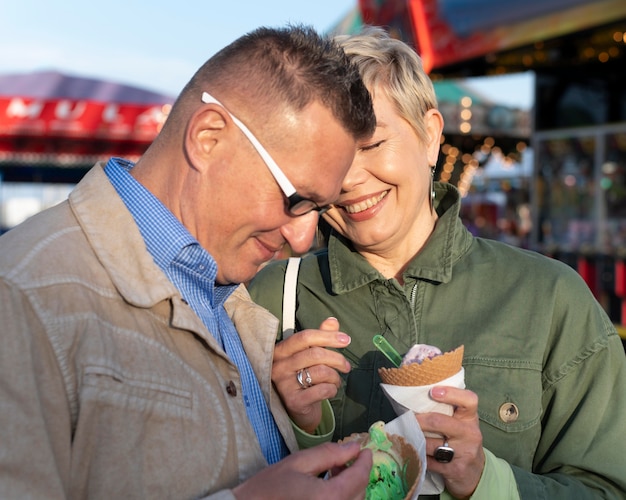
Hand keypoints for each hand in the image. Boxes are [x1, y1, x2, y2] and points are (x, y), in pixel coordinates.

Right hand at [232, 441, 371, 499]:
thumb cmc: (267, 488)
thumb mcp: (298, 463)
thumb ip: (329, 454)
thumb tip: (354, 448)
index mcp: (329, 497)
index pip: (359, 477)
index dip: (365, 462)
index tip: (365, 450)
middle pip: (359, 493)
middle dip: (356, 474)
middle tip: (344, 459)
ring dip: (350, 488)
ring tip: (333, 473)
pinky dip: (342, 498)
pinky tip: (328, 488)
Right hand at [272, 317, 351, 432]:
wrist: (298, 410)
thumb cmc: (304, 377)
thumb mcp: (311, 355)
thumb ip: (320, 337)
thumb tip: (332, 321)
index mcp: (281, 350)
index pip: (305, 337)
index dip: (328, 336)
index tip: (346, 339)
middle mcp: (278, 366)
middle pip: (315, 354)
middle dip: (337, 359)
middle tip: (346, 366)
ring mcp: (284, 384)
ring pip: (321, 372)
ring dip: (335, 377)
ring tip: (335, 381)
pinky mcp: (293, 401)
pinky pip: (323, 390)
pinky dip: (333, 390)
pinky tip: (330, 391)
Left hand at [416, 387, 484, 498]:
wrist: (476, 472)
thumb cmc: (462, 440)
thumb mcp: (462, 422)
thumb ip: (448, 409)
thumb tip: (417, 395)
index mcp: (470, 418)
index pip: (469, 400)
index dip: (450, 393)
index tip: (432, 391)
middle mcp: (470, 434)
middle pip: (439, 421)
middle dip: (419, 420)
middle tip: (409, 419)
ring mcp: (464, 453)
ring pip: (430, 444)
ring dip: (416, 440)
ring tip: (408, 436)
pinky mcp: (455, 470)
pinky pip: (429, 461)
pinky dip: (419, 456)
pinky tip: (415, 452)